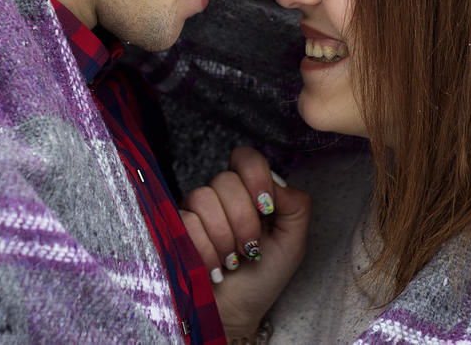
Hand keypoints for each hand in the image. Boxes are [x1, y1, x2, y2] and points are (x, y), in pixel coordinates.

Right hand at [180, 146, 310, 338]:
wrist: (235, 313)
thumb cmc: (263, 276)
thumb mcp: (292, 242)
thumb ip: (296, 206)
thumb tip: (277, 183)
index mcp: (249, 191)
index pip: (246, 158)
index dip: (255, 177)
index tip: (265, 208)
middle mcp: (220, 195)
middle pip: (225, 180)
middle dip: (244, 220)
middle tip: (250, 247)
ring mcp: (195, 211)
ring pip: (203, 198)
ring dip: (224, 238)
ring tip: (232, 260)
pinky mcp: (174, 228)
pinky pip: (186, 222)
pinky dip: (205, 250)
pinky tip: (214, 267)